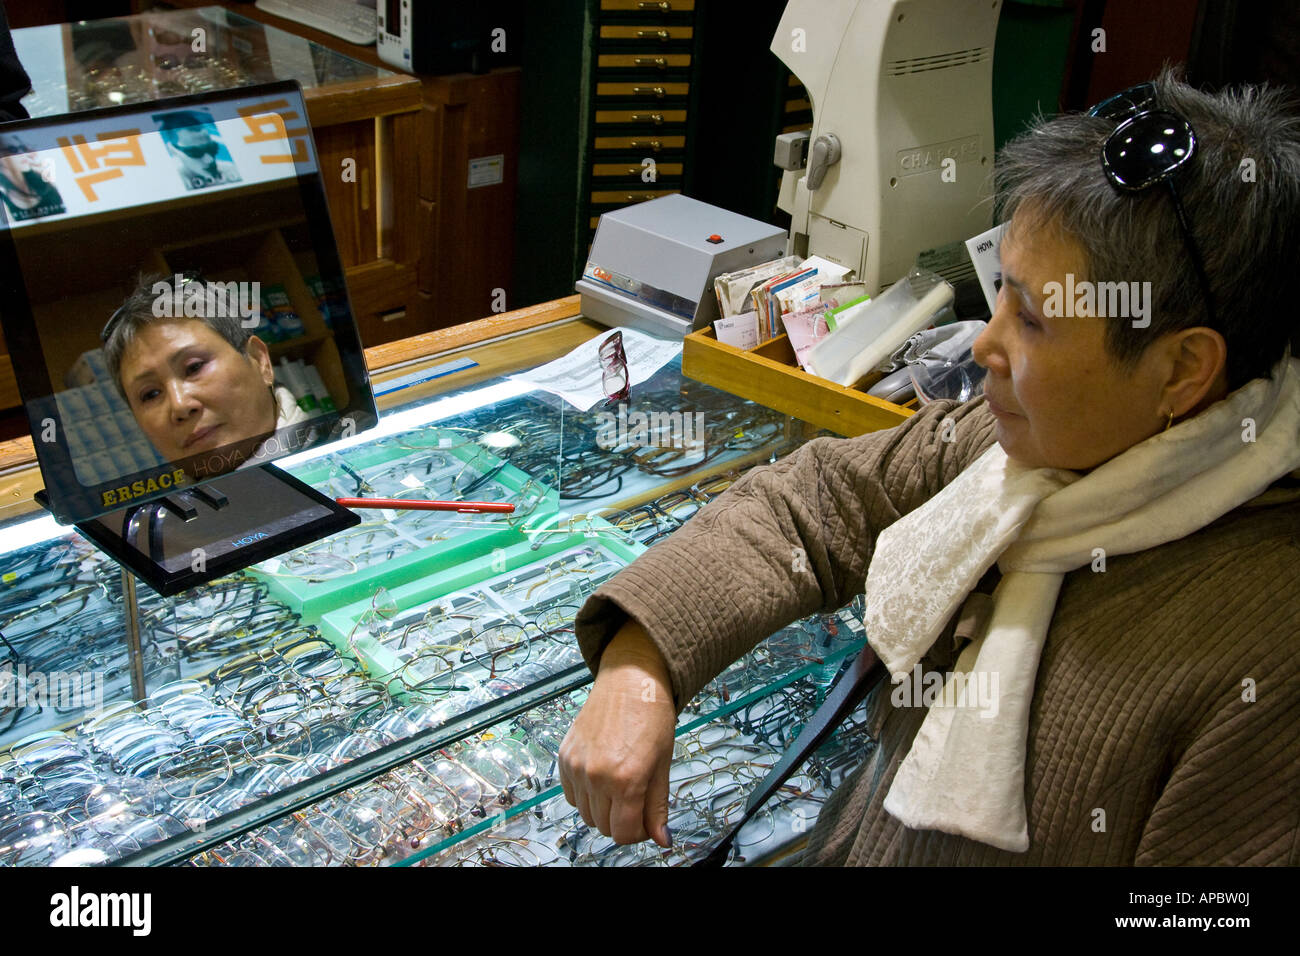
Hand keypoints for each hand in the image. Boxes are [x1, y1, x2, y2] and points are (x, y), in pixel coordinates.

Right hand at [558, 619, 676, 846]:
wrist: (630, 681)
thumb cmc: (651, 715)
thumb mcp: (663, 764)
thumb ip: (658, 806)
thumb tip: (662, 839)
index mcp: (626, 780)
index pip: (623, 834)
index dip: (637, 832)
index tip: (644, 821)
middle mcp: (596, 776)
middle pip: (603, 827)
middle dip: (621, 821)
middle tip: (635, 802)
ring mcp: (577, 766)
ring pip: (586, 814)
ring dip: (602, 809)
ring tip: (619, 786)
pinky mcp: (565, 757)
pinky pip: (571, 795)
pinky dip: (585, 794)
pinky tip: (601, 777)